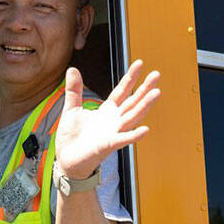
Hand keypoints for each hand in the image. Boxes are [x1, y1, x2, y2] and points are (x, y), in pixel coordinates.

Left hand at [54, 60, 160, 179]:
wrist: (66, 160)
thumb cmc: (72, 138)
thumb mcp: (71, 109)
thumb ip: (74, 90)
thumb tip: (72, 69)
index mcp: (107, 111)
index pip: (122, 91)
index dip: (130, 78)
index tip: (139, 63)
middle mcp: (114, 121)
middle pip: (133, 101)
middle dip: (145, 88)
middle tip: (157, 74)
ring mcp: (113, 133)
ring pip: (132, 117)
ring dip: (145, 106)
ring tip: (157, 93)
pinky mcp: (108, 146)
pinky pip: (123, 140)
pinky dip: (134, 136)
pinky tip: (145, 130)